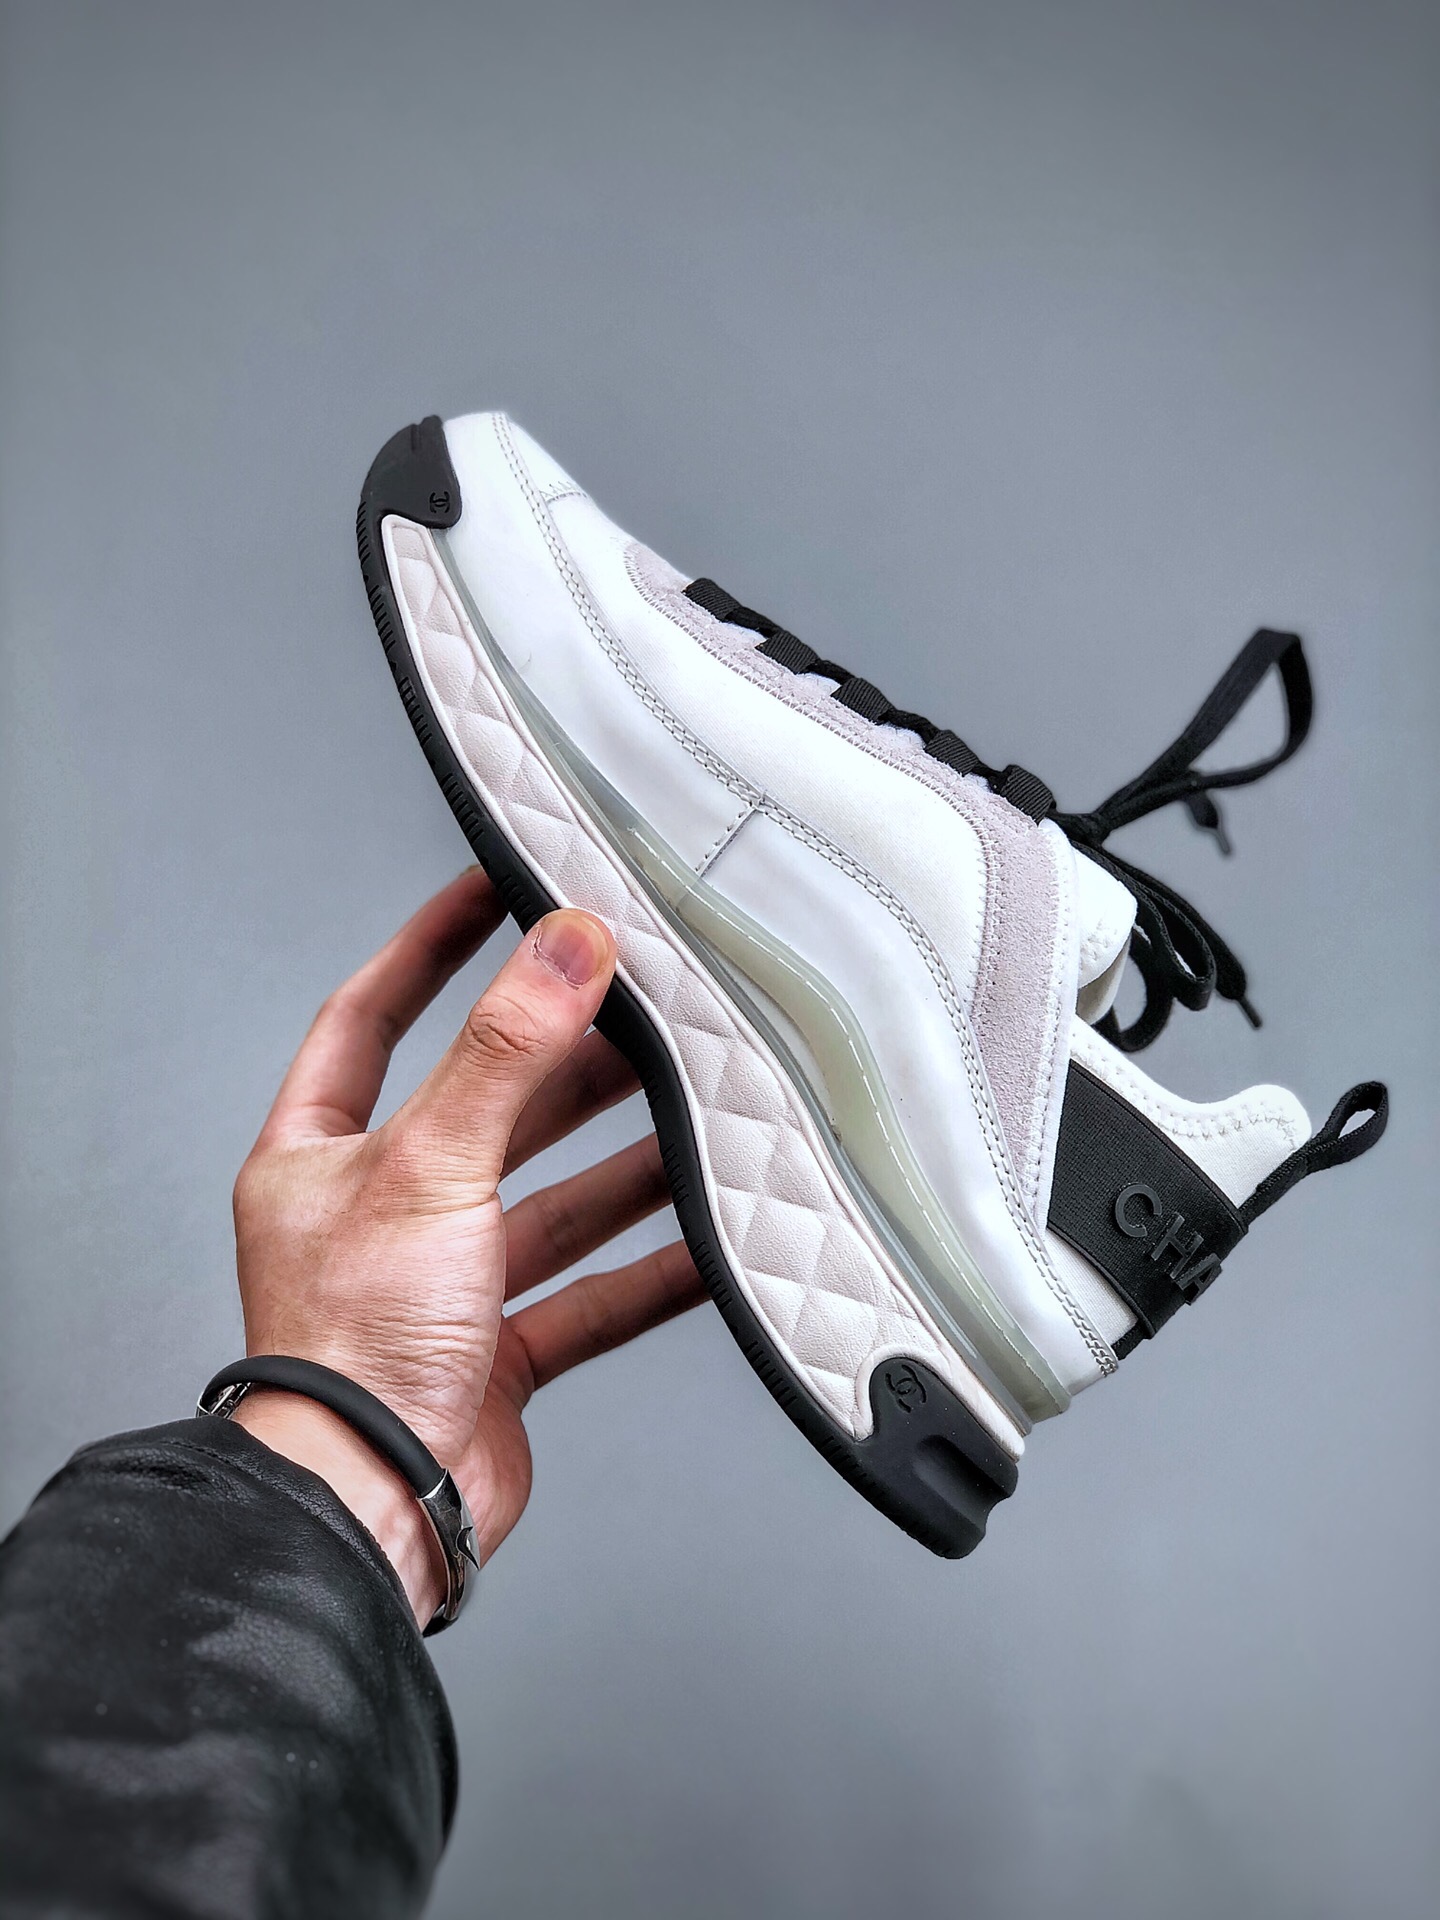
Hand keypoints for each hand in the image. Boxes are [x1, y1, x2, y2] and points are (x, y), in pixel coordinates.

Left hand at [230, 868, 705, 1623]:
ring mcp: (442, 1285)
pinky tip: (708, 1242)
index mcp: (321, 1156)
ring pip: (552, 1202)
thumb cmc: (346, 1353)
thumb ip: (504, 1054)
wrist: (370, 1510)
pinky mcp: (498, 1352)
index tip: (489, 892)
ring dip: (624, 1165)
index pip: (370, 1017)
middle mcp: (379, 1214)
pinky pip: (592, 1294)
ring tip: (698, 1113)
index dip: (429, 949)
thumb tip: (564, 946)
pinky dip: (650, 1269)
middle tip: (640, 1007)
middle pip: (485, 1109)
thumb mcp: (428, 1168)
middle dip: (565, 1063)